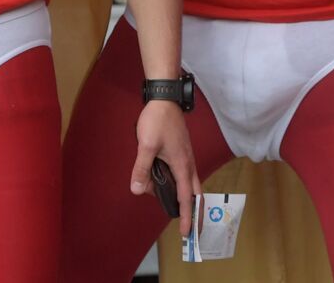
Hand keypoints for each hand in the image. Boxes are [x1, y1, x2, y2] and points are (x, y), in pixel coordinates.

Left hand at [130, 101, 200, 237]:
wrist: (165, 100)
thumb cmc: (157, 121)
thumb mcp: (146, 146)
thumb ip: (142, 169)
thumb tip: (137, 191)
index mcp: (182, 165)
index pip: (186, 197)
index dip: (187, 216)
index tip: (186, 233)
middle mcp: (188, 163)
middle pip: (195, 194)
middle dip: (194, 213)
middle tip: (191, 231)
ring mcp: (186, 158)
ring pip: (188, 184)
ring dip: (181, 197)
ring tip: (164, 202)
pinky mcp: (182, 153)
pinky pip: (182, 175)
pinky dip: (176, 185)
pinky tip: (162, 184)